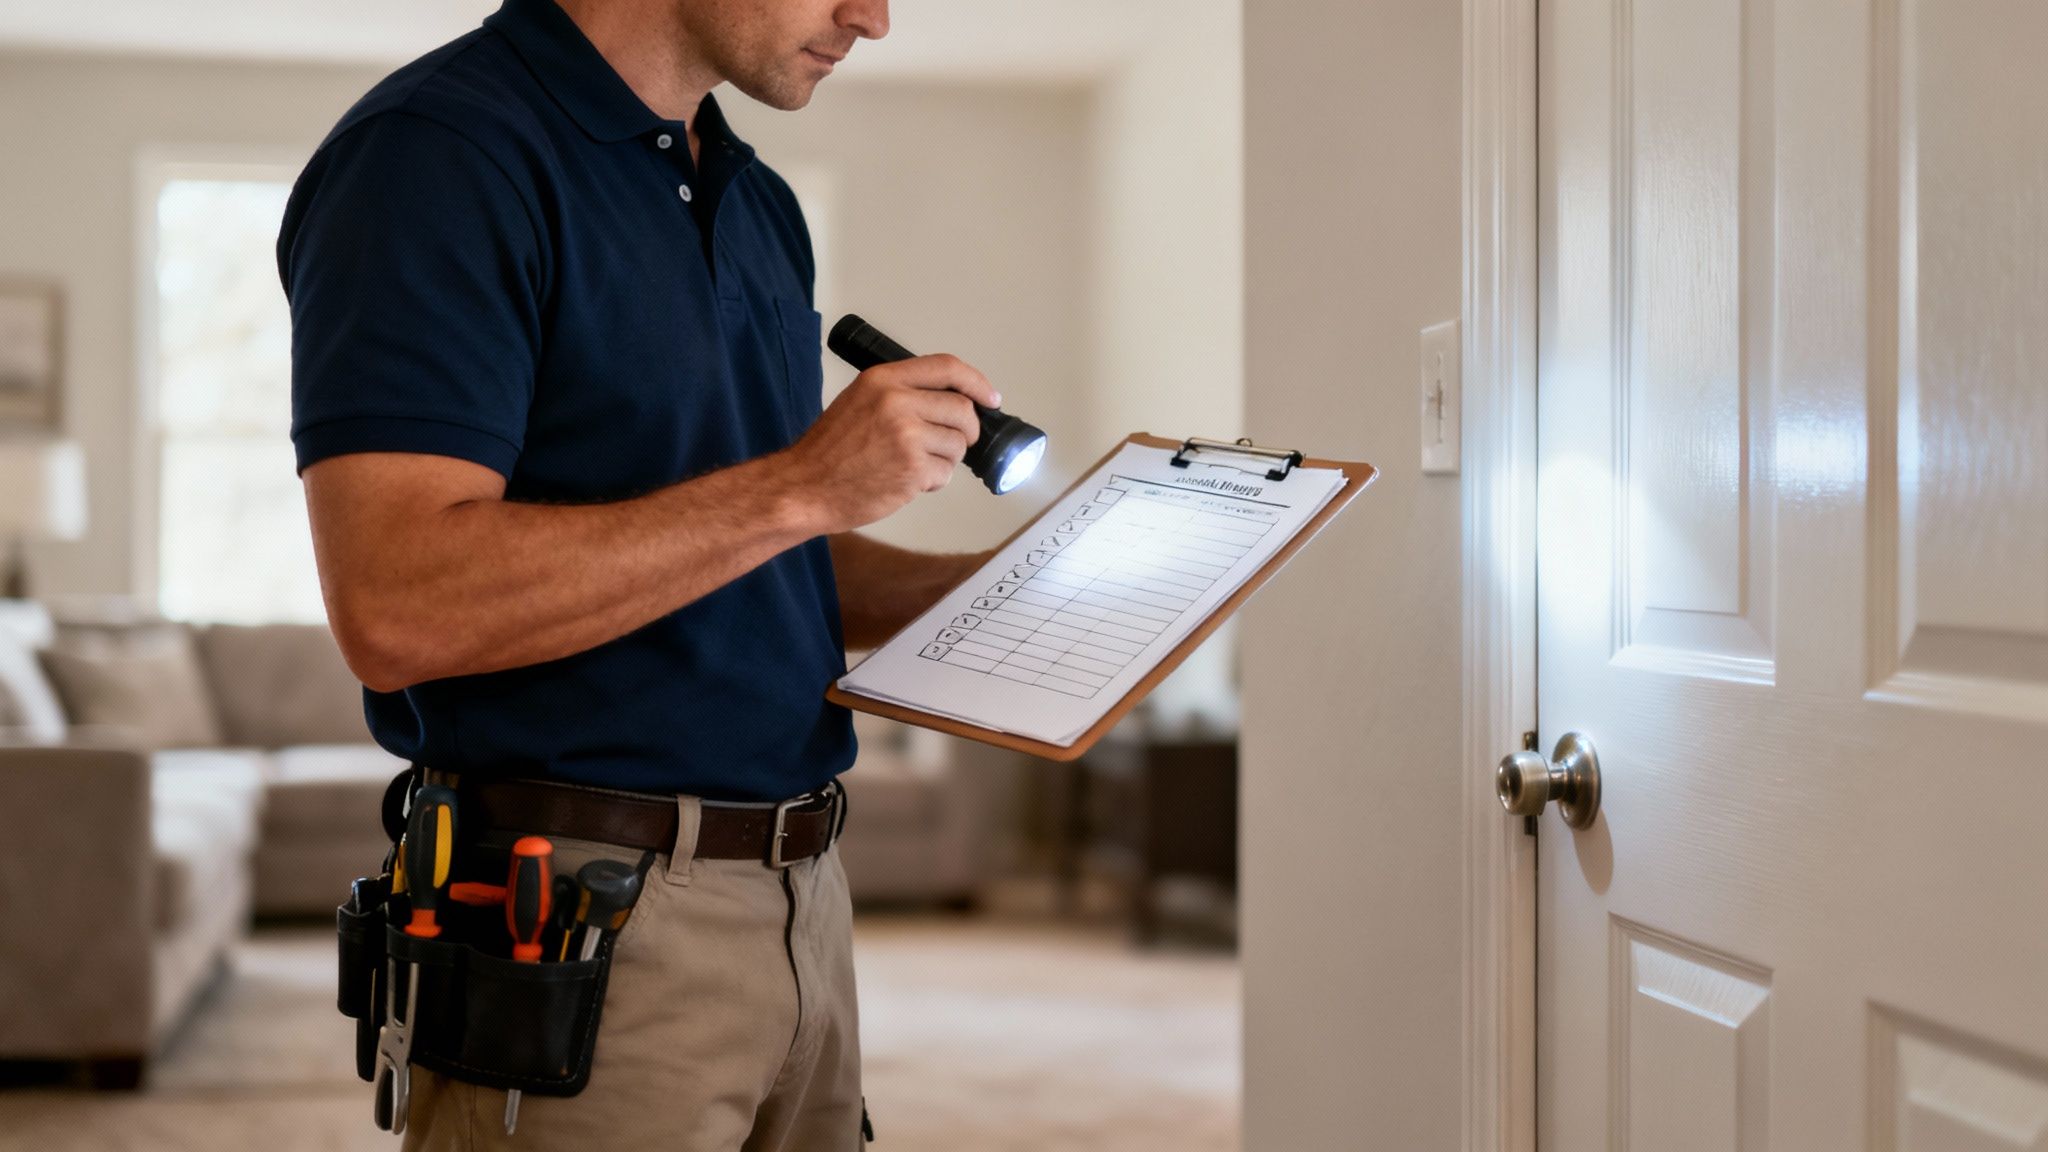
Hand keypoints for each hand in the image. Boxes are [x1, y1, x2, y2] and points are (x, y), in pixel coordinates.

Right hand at [785, 353, 1002, 532]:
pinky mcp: (912, 469)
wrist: (804, 487)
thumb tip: (951, 400)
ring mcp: (906, 436)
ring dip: (946, 460)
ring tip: (915, 465)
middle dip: (965, 431)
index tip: (990, 398)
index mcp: (883, 379)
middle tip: (950, 444)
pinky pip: (945, 474)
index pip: (947, 367)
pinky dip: (933, 482)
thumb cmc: (829, 451)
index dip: (977, 382)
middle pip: (963, 410)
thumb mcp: (860, 401)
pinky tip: (907, 481)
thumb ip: (901, 394)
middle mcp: (896, 402)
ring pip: (959, 445)